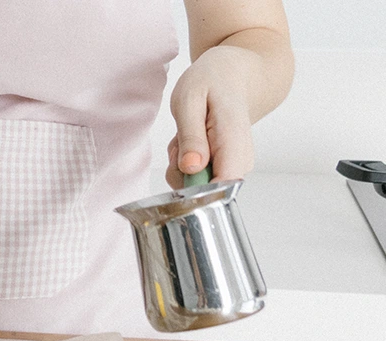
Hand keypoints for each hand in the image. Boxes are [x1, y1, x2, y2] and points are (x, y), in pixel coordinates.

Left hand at [166, 47, 255, 188]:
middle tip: (181, 139)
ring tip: (186, 133)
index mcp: (233, 143)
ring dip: (178, 162)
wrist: (237, 73)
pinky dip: (182, 159)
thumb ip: (190, 137)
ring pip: (193, 184)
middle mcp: (239, 160)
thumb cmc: (214, 81)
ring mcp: (233, 166)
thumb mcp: (190, 99)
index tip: (182, 167)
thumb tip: (191, 169)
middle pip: (201, 190)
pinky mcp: (224, 167)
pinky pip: (193, 176)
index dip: (195, 190)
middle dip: (179, 170)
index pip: (222, 187)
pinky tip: (190, 138)